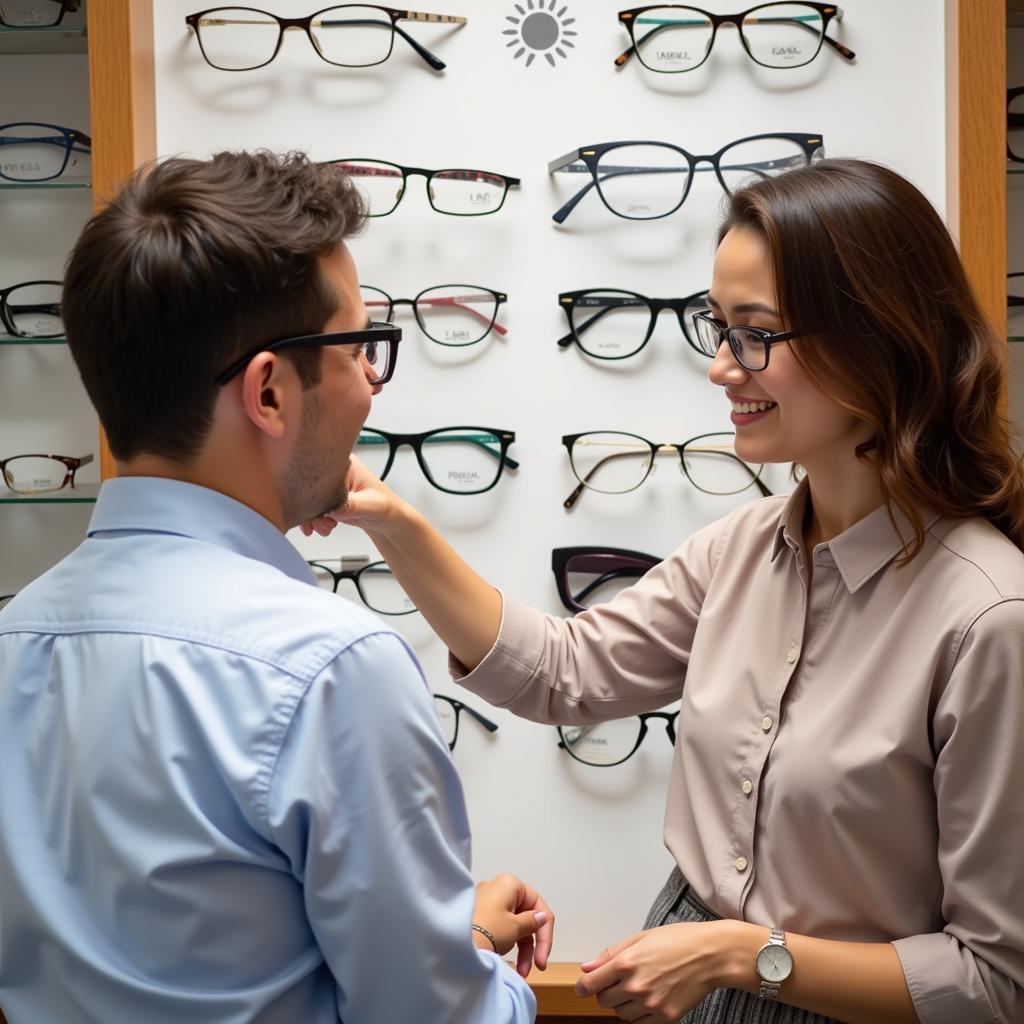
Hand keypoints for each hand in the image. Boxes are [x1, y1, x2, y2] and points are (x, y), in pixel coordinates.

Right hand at [299, 455, 409, 538]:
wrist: (387, 520)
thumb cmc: (384, 506)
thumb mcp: (368, 505)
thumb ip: (349, 505)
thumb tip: (332, 508)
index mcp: (344, 463)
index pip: (318, 469)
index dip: (311, 486)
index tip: (314, 504)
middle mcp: (334, 472)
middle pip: (309, 485)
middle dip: (312, 507)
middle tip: (323, 522)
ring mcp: (329, 485)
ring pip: (308, 498)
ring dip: (313, 516)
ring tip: (327, 526)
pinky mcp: (326, 498)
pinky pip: (311, 507)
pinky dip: (313, 520)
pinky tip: (322, 527)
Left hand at [473, 873, 555, 977]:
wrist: (455, 945)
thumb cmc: (486, 930)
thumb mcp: (516, 928)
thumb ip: (532, 922)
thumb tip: (541, 917)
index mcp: (510, 885)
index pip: (538, 906)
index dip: (545, 932)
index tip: (544, 955)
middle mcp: (499, 890)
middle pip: (526, 917)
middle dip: (532, 945)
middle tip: (537, 966)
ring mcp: (488, 903)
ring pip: (515, 926)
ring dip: (522, 951)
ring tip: (522, 972)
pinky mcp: (479, 916)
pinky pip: (501, 929)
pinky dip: (508, 945)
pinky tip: (511, 965)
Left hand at [575, 922, 736, 1021]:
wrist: (711, 955)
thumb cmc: (678, 941)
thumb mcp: (640, 938)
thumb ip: (611, 954)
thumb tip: (587, 967)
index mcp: (626, 963)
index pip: (591, 984)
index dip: (584, 986)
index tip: (584, 986)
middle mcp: (636, 986)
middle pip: (604, 1002)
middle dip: (607, 992)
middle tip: (620, 980)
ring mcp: (651, 1004)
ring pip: (621, 1014)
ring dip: (624, 1003)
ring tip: (640, 986)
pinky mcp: (665, 1018)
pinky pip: (640, 1023)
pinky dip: (641, 1013)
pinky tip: (651, 997)